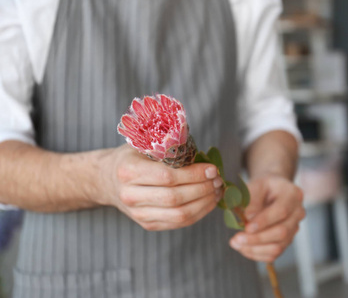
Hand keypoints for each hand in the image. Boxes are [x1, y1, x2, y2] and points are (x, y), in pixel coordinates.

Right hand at [97, 145, 222, 229]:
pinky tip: (209, 202)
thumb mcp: (143, 145)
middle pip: (175, 198)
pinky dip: (198, 213)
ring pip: (179, 215)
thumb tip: (203, 155)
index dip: (193, 175)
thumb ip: (167, 148)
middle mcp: (130, 195)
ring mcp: (138, 214)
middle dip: (203, 189)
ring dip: (204, 203)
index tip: (212, 169)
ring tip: (217, 191)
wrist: (107, 180)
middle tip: (218, 180)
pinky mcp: (147, 224)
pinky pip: (178, 223)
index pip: (167, 177)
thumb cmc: (131, 158)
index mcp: (128, 171)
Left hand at [229, 175, 304, 261]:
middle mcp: (297, 213)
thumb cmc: (263, 187)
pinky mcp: (287, 240)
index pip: (281, 211)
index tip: (247, 227)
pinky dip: (257, 254)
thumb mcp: (256, 184)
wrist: (272, 191)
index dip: (264, 221)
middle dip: (257, 238)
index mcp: (292, 194)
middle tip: (237, 238)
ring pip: (278, 246)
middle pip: (282, 232)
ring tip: (236, 244)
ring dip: (255, 249)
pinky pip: (274, 254)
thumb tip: (247, 218)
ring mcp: (294, 228)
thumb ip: (252, 199)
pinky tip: (243, 248)